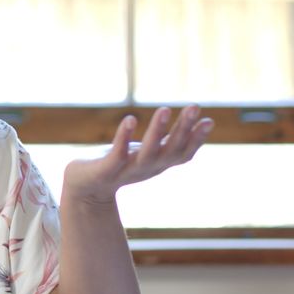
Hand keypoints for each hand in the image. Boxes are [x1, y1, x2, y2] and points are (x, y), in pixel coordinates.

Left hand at [62, 105, 213, 203]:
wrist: (84, 188)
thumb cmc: (118, 165)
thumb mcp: (147, 153)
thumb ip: (166, 142)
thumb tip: (196, 120)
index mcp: (158, 164)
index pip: (183, 153)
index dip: (197, 139)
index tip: (209, 120)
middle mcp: (147, 169)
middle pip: (169, 150)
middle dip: (183, 128)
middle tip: (194, 106)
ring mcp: (127, 171)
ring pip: (147, 152)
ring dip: (156, 131)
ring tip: (164, 109)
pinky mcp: (106, 170)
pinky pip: (117, 154)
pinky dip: (124, 137)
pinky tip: (130, 119)